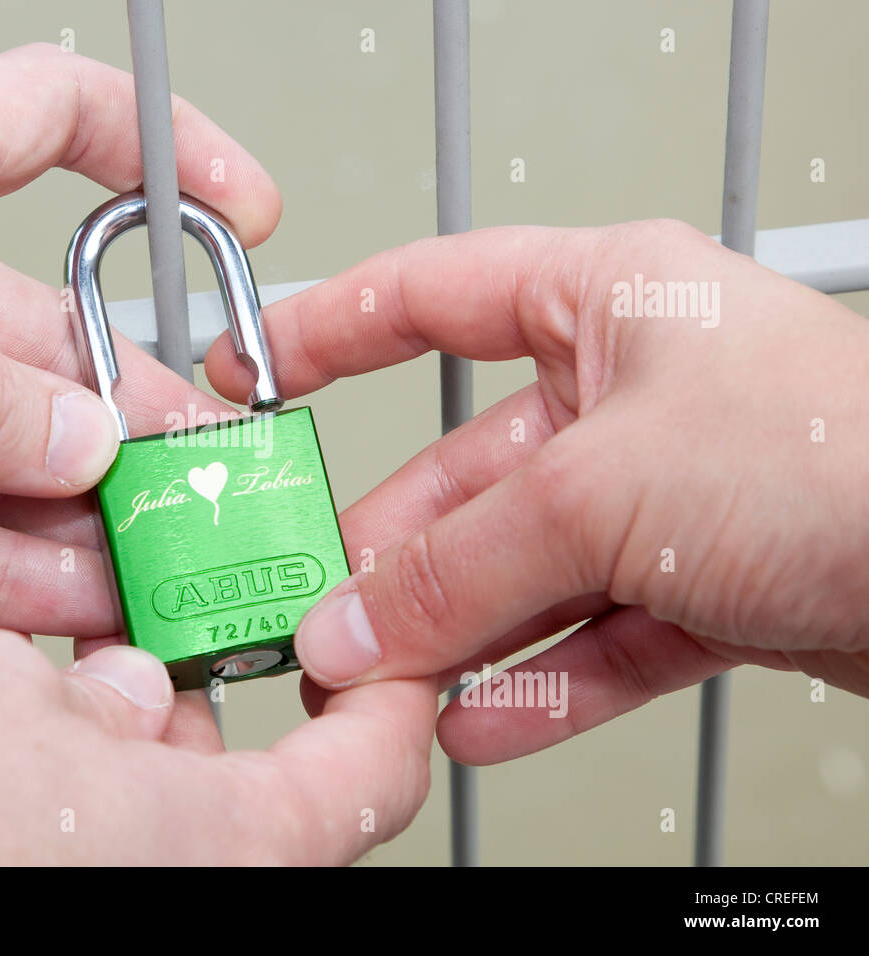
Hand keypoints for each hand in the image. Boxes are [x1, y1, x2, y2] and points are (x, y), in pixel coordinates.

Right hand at [0, 606, 436, 864]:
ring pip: (131, 795)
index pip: (375, 769)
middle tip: (157, 607)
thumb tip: (108, 692)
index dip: (389, 692)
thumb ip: (82, 681)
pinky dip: (26, 757)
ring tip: (28, 639)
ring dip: (87, 712)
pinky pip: (51, 820)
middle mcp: (181, 886)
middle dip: (186, 681)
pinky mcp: (20, 889)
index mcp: (227, 843)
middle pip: (236, 775)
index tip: (375, 642)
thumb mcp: (5, 686)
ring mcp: (100, 891)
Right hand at [206, 220, 868, 762]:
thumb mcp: (602, 490)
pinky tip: (480, 721)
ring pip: (526, 568)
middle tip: (323, 610)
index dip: (332, 330)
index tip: (254, 371)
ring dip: (456, 633)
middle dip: (395, 552)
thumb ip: (462, 563)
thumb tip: (357, 619)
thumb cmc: (845, 451)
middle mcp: (634, 395)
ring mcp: (669, 493)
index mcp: (607, 304)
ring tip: (386, 686)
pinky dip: (536, 682)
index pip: (433, 296)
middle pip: (469, 472)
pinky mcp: (708, 582)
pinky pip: (592, 635)